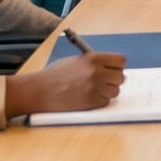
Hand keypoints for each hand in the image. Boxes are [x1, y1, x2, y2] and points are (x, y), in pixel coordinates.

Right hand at [5, 52, 125, 118]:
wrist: (39, 90)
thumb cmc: (55, 75)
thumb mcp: (76, 61)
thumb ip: (95, 63)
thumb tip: (111, 69)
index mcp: (93, 58)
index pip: (120, 61)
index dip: (117, 66)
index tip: (113, 70)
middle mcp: (96, 72)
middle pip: (121, 77)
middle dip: (114, 80)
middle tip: (104, 82)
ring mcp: (94, 88)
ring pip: (115, 91)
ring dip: (108, 92)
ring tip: (94, 90)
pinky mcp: (91, 102)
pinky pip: (106, 101)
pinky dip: (100, 100)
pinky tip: (88, 97)